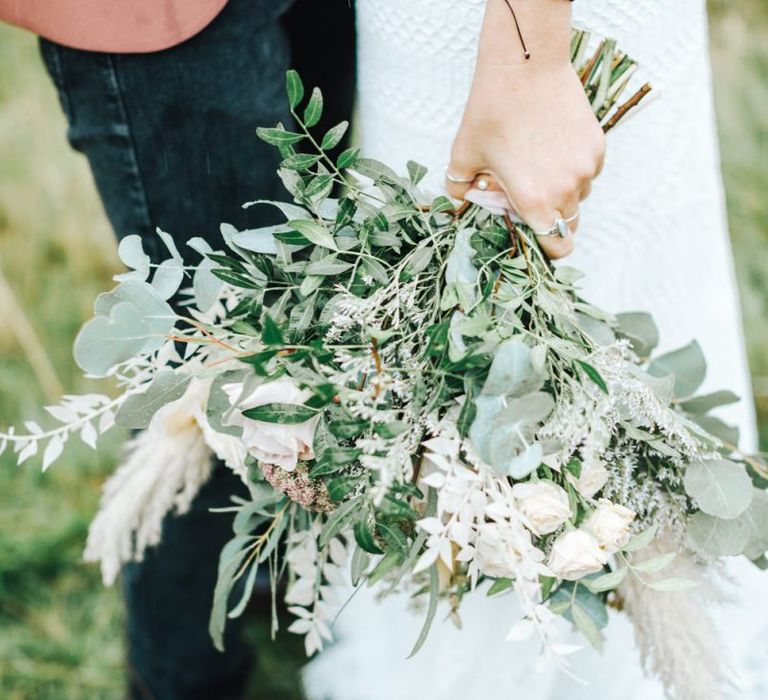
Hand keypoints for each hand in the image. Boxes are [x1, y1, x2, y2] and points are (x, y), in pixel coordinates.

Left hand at [446, 2, 605, 258]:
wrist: (524, 66)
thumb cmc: (490, 112)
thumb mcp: (463, 156)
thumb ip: (459, 188)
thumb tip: (461, 201)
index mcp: (535, 201)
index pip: (556, 248)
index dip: (546, 249)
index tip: (534, 238)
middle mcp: (567, 190)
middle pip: (567, 226)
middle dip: (548, 219)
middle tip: (526, 197)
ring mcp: (586, 168)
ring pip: (577, 197)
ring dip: (560, 193)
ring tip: (536, 166)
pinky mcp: (597, 146)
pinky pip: (587, 172)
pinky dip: (572, 169)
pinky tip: (551, 147)